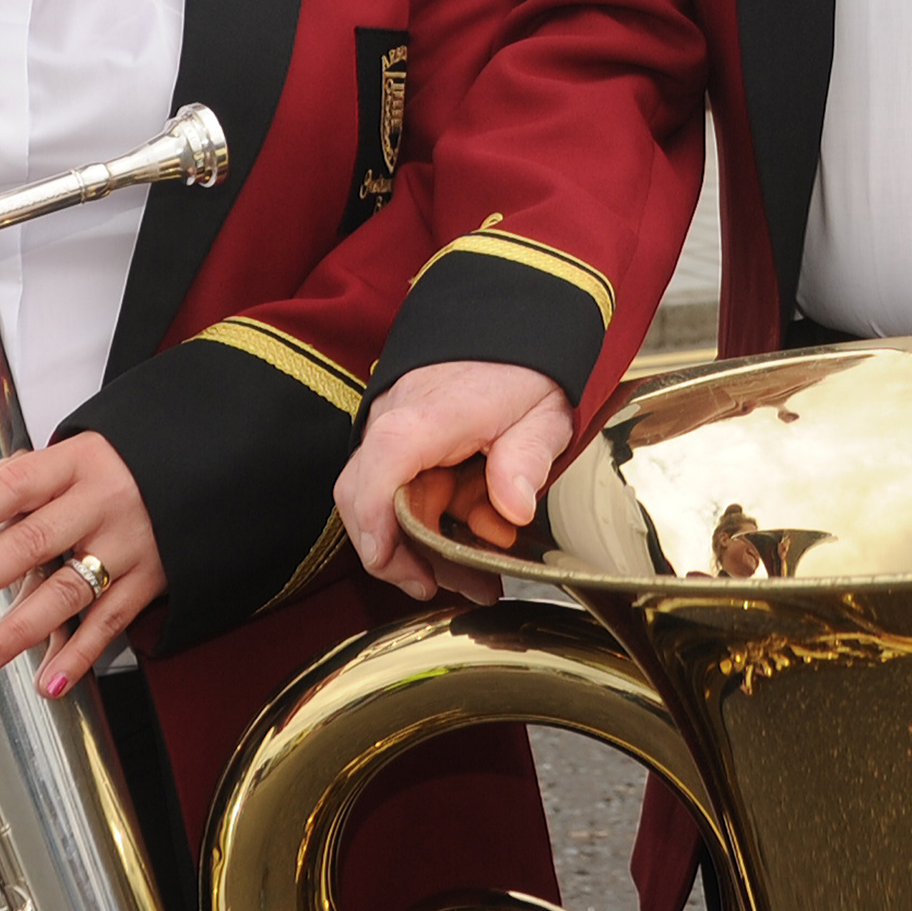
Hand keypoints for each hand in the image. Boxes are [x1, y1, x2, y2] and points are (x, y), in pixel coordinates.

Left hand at [0, 434, 162, 697]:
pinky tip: (50, 681)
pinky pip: (110, 623)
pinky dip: (79, 656)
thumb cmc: (125, 467)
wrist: (210, 467)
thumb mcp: (77, 455)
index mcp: (78, 463)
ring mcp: (129, 544)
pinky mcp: (150, 579)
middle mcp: (103, 503)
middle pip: (35, 542)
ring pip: (68, 592)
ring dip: (20, 629)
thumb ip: (25, 485)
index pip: (15, 486)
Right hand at [333, 362, 572, 603]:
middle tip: (452, 587)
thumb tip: (514, 508)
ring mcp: (394, 433)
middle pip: (367, 502)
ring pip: (385, 505)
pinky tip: (477, 544)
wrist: (509, 324)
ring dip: (425, 547)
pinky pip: (406, 494)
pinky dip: (435, 523)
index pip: (379, 469)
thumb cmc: (522, 368)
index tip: (397, 565)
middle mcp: (396, 422)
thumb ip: (526, 458)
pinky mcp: (403, 445)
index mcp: (428, 416)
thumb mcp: (544, 412)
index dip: (375, 525)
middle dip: (404, 557)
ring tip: (478, 579)